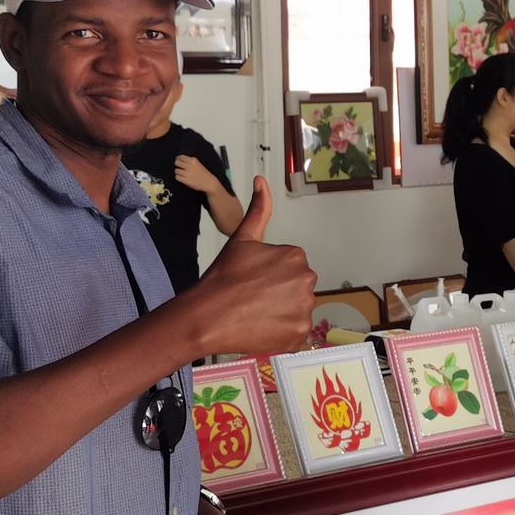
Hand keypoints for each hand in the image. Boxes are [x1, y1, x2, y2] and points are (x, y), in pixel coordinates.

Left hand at [173, 154, 219, 194]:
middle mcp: (190, 166)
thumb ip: (189, 161)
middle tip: (179, 168)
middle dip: (177, 165)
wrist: (209, 182)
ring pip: (176, 170)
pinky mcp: (186, 180)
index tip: (177, 160)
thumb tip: (178, 160)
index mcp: (193, 160)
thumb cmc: (203, 173)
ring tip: (182, 174)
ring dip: (178, 172)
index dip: (178, 159)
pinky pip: (177, 177)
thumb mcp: (197, 164)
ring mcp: (188, 173)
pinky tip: (182, 178)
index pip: (181, 157)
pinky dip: (178, 178)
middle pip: (177, 162)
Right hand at [188, 178, 315, 355]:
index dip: (269, 278)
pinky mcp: (299, 334)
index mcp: (296, 255)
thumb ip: (258, 209)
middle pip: (295, 289)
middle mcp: (307, 279)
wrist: (207, 315)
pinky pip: (296, 334)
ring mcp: (304, 308)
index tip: (252, 283)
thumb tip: (261, 180)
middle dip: (279, 295)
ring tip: (256, 315)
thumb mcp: (241, 238)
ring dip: (282, 315)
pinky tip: (262, 329)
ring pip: (297, 311)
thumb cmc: (223, 277)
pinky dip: (283, 334)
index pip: (289, 269)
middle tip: (253, 300)